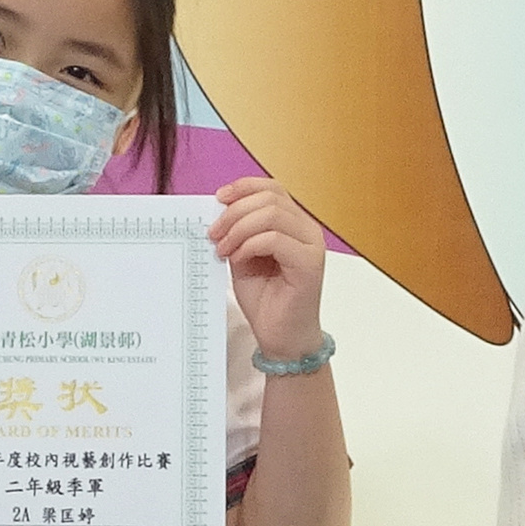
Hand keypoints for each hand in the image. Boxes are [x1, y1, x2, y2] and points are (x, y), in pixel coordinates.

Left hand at [210, 176, 327, 357]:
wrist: (281, 338)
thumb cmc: (266, 300)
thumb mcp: (243, 257)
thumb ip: (238, 233)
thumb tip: (219, 211)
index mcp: (293, 223)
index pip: (272, 188)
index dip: (243, 187)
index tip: (218, 199)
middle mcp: (306, 229)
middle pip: (270, 198)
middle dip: (234, 212)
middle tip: (214, 233)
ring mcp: (311, 245)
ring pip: (272, 215)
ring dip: (239, 229)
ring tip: (223, 249)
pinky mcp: (309, 263)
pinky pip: (275, 239)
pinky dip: (250, 245)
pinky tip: (238, 259)